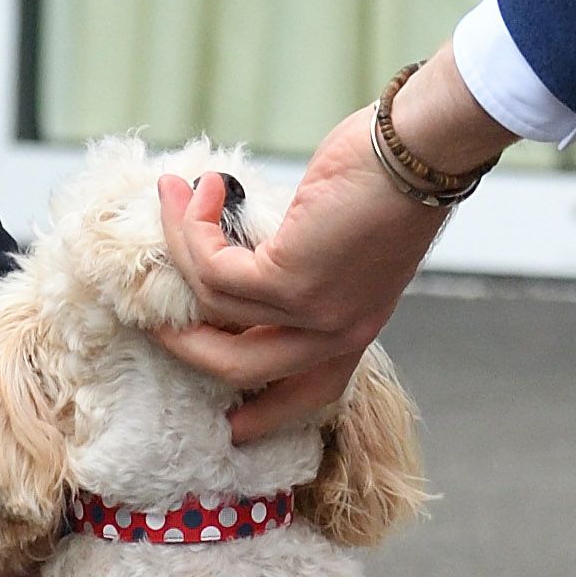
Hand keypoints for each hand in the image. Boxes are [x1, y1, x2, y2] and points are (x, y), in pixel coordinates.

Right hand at [157, 46, 512, 441]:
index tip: (235, 428)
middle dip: (188, 345)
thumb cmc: (383, 175)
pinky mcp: (292, 283)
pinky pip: (214, 272)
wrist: (417, 147)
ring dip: (180, 251)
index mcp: (356, 328)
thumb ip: (301, 265)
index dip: (268, 414)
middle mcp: (338, 333)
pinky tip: (198, 190)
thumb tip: (238, 256)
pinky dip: (192, 229)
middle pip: (241, 370)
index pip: (313, 393)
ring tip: (174, 201)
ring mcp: (314, 313)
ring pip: (214, 311)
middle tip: (158, 313)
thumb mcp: (342, 239)